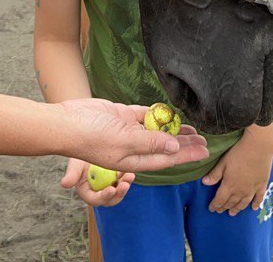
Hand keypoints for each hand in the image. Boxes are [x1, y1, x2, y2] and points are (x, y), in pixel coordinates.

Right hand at [56, 98, 207, 174]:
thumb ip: (149, 142)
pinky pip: (144, 116)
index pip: (166, 158)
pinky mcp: (122, 116)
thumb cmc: (91, 136)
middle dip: (184, 144)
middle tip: (205, 140)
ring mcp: (128, 131)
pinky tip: (170, 114)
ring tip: (193, 129)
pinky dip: (157, 115)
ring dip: (173, 130)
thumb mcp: (124, 141)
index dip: (186, 155)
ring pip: (157, 131)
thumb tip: (173, 146)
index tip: (204, 152)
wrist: (67, 121)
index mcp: (134, 159)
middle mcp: (134, 147)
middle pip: (164, 146)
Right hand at [60, 157, 135, 207]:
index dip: (103, 197)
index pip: (95, 199)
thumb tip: (64, 184)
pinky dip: (128, 177)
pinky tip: (131, 170)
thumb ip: (71, 174)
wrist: (89, 144)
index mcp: (86, 192)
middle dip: (119, 194)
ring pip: (119, 191)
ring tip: (130, 176)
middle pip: (110, 199)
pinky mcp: (116, 179)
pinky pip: (124, 181)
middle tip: (125, 185)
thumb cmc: (78, 154)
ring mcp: (108, 186)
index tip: (111, 190)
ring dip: (126, 185)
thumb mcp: (74, 163)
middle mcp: (98, 192)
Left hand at [202, 137, 272, 214]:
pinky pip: (259, 198)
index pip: (220, 199)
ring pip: (243, 203)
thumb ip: (214, 174)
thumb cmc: (238, 153)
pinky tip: (254, 208)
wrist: (258, 147)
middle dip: (224, 207)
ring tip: (232, 213)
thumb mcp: (223, 162)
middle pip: (231, 202)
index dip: (215, 205)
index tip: (211, 209)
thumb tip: (204, 183)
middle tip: (220, 211)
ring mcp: (252, 189)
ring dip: (237, 209)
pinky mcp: (262, 185)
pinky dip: (256, 204)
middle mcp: (241, 191)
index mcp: (229, 186)